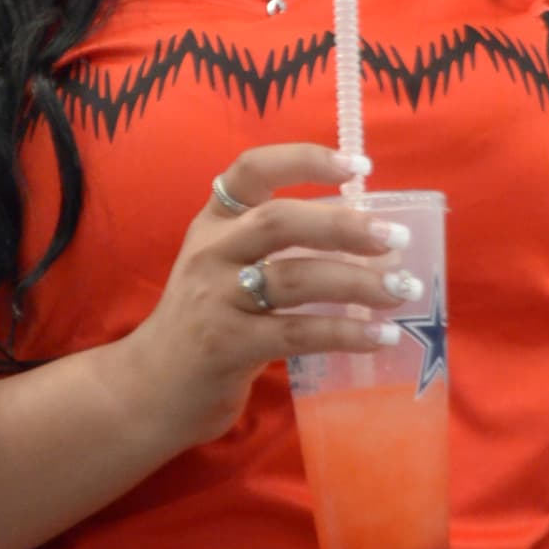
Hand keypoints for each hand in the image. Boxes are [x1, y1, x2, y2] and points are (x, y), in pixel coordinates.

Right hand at [124, 143, 418, 450]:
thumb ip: (273, 243)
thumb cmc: (205, 320)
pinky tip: (381, 336)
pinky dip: (345, 332)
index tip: (359, 165)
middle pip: (280, 221)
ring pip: (294, 278)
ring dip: (357, 282)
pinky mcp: (226, 346)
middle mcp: (210, 252)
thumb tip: (361, 230)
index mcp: (213, 222)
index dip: (306, 159)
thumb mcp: (223, 265)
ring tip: (401, 289)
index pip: (252, 169)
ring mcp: (215, 299)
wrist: (147, 389)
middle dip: (344, 226)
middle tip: (395, 240)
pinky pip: (296, 332)